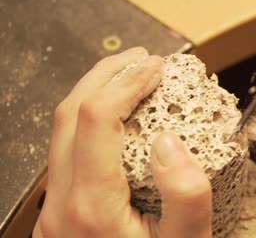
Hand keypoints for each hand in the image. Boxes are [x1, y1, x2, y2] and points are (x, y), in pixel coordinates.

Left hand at [33, 47, 212, 237]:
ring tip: (130, 78)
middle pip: (68, 115)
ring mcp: (53, 208)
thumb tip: (170, 143)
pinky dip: (91, 120)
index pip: (96, 120)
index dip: (126, 83)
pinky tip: (117, 117)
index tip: (156, 68)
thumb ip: (187, 195)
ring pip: (61, 130)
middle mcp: (61, 205)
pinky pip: (67, 149)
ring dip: (95, 94)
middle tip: (141, 60)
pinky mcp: (59, 210)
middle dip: (106, 75)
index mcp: (91, 209)